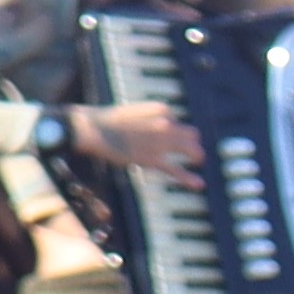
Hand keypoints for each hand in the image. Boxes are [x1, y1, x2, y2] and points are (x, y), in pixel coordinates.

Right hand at [77, 101, 202, 175]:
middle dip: (191, 142)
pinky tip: (198, 184)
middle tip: (190, 151)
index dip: (171, 129)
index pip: (177, 120)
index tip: (161, 136)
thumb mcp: (134, 111)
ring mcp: (162, 142)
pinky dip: (188, 178)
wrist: (95, 129)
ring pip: (191, 150)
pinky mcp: (153, 159)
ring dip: (196, 156)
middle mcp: (167, 124)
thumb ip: (149, 118)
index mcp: (162, 109)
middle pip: (191, 134)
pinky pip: (175, 170)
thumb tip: (155, 128)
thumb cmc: (107, 121)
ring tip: (197, 162)